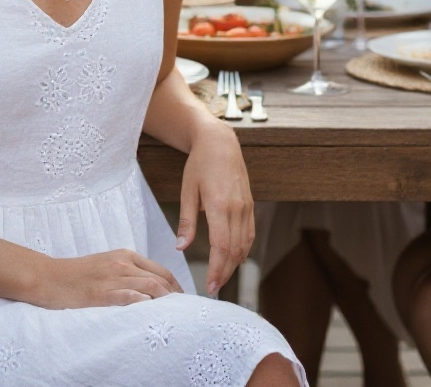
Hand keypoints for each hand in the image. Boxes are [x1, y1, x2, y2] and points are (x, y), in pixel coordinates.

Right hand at [34, 249, 182, 308]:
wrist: (49, 277)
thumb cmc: (77, 275)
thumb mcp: (106, 264)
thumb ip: (127, 271)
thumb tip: (149, 287)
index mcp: (124, 255)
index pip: (160, 270)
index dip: (176, 286)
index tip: (182, 300)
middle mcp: (122, 263)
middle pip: (159, 278)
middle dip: (176, 296)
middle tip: (184, 312)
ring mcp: (112, 277)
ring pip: (149, 286)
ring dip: (166, 301)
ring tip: (176, 316)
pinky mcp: (102, 293)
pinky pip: (129, 296)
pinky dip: (144, 303)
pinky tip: (153, 312)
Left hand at [176, 123, 253, 294]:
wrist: (220, 142)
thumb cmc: (199, 164)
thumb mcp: (187, 190)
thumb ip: (186, 221)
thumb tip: (180, 247)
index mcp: (219, 205)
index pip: (221, 247)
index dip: (216, 269)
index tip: (209, 286)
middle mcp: (237, 208)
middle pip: (234, 251)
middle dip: (225, 273)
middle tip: (213, 288)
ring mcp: (247, 207)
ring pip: (245, 245)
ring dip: (235, 264)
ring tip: (221, 277)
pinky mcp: (250, 205)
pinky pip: (250, 234)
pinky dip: (243, 250)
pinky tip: (233, 258)